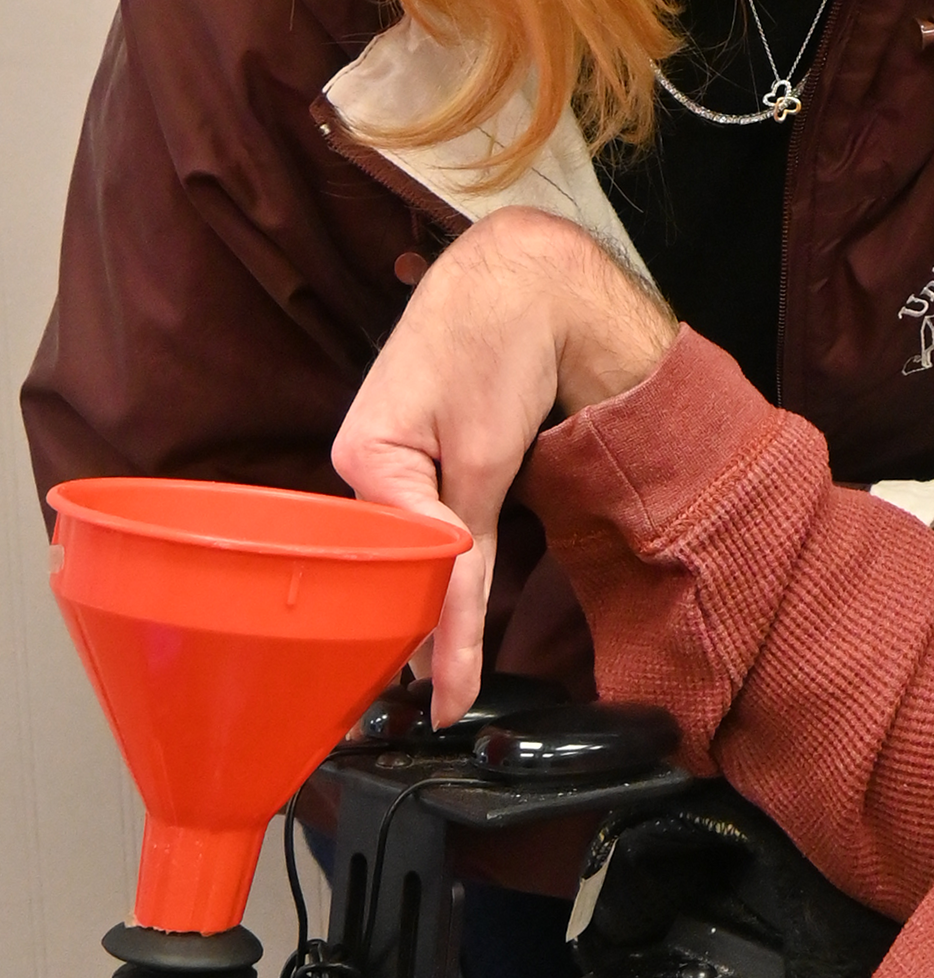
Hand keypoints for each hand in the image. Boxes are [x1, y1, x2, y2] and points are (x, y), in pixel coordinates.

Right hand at [333, 211, 679, 724]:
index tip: (445, 702)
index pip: (399, 565)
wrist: (527, 275)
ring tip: (446, 674)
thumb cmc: (499, 346)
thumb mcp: (486, 459)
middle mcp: (364, 463)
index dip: (431, 631)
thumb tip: (450, 645)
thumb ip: (468, 550)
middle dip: (423, 621)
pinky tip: (451, 600)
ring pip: (412, 543)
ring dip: (436, 590)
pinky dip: (447, 552)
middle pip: (394, 561)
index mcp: (363, 460)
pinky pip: (427, 517)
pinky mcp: (419, 450)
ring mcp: (389, 457)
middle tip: (446, 698)